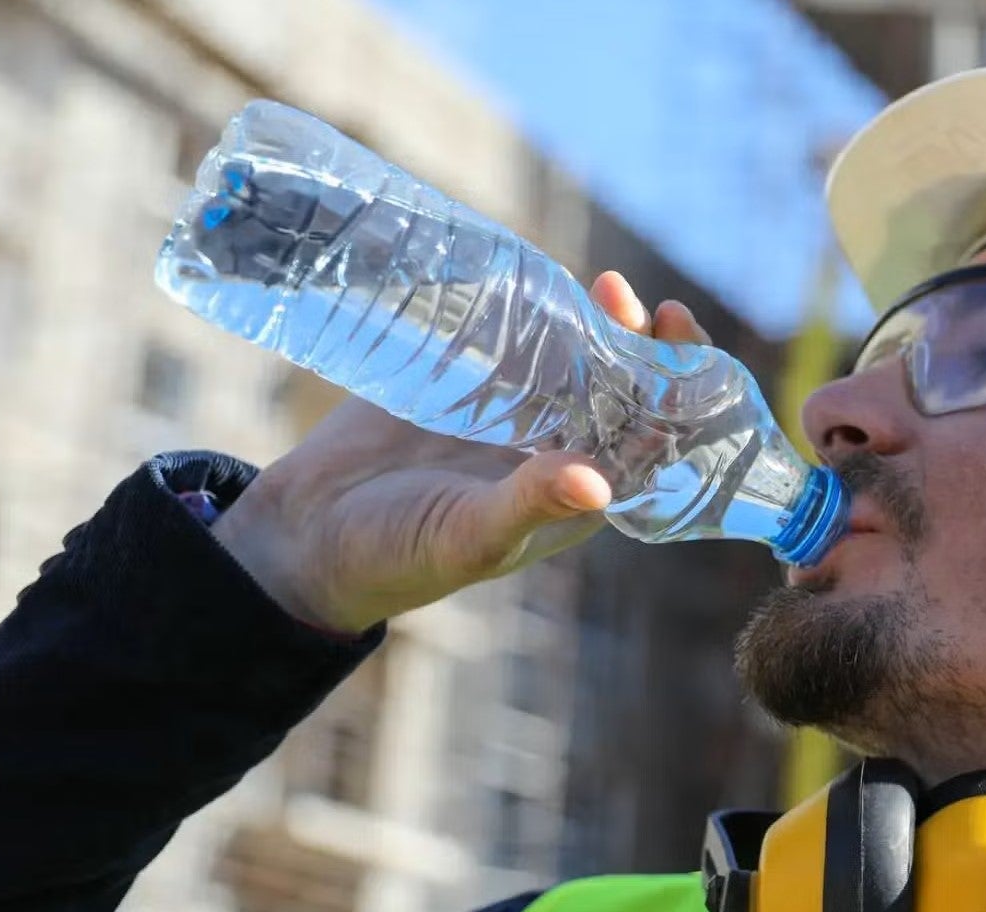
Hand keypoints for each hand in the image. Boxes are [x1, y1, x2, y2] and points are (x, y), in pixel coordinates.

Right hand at [213, 272, 713, 632]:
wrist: (307, 535)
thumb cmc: (398, 556)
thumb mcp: (469, 537)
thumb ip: (530, 506)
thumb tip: (598, 483)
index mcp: (579, 494)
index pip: (652, 440)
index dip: (678, 397)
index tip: (679, 355)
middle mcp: (556, 448)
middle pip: (622, 387)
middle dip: (641, 345)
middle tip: (632, 301)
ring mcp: (513, 412)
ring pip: (576, 357)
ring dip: (595, 322)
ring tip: (604, 286)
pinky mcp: (466, 381)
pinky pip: (515, 339)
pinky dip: (534, 311)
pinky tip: (541, 280)